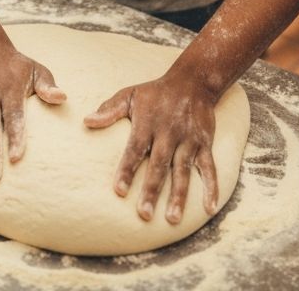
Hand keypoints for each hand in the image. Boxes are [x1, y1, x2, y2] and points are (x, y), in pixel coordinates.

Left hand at [84, 73, 217, 223]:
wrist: (193, 81)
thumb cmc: (155, 92)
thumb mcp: (130, 95)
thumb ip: (110, 110)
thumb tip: (87, 121)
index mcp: (148, 122)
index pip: (135, 148)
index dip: (127, 169)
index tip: (119, 190)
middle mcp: (169, 132)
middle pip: (159, 165)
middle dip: (152, 190)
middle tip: (144, 214)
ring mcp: (188, 139)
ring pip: (183, 170)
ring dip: (179, 195)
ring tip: (172, 219)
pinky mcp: (204, 143)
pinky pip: (209, 168)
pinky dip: (211, 187)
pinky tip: (209, 208)